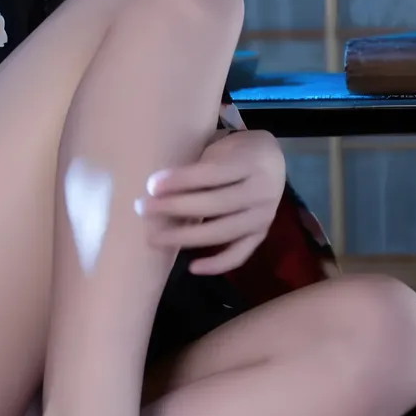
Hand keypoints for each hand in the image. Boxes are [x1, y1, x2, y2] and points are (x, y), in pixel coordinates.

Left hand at [135, 128, 285, 274]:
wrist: (272, 160)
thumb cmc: (234, 153)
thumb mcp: (219, 149)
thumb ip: (197, 168)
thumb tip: (156, 191)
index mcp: (250, 162)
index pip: (211, 174)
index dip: (180, 180)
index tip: (151, 185)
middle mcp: (262, 191)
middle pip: (216, 204)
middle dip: (176, 207)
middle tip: (143, 208)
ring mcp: (264, 216)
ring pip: (224, 232)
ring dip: (187, 237)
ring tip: (155, 237)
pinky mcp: (261, 235)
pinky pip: (240, 254)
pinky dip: (217, 264)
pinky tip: (192, 267)